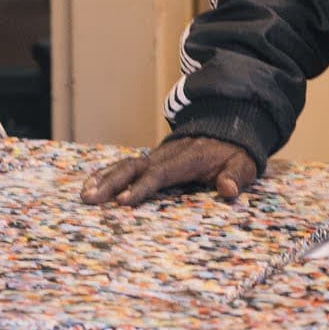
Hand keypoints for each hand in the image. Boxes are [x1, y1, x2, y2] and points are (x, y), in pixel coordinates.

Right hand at [80, 137, 260, 209]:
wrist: (228, 128)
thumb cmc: (234, 153)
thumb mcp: (243, 164)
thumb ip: (236, 176)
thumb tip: (228, 189)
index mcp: (187, 159)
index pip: (160, 173)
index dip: (141, 187)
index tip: (124, 201)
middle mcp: (167, 155)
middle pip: (134, 167)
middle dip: (111, 184)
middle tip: (91, 200)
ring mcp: (157, 156)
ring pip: (125, 164)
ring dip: (104, 179)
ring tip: (84, 195)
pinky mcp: (151, 160)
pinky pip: (125, 164)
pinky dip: (106, 173)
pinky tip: (90, 185)